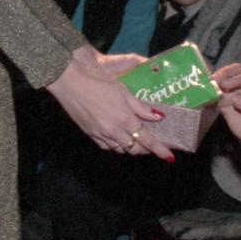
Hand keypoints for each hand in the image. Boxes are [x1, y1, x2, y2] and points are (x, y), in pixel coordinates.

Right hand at [47, 46, 172, 160]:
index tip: (169, 157)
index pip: (147, 140)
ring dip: (130, 147)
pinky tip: (117, 139)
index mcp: (125, 119)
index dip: (159, 150)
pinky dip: (115, 146)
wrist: (71, 82)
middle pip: (134, 149)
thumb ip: (141, 107)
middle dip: (145, 150)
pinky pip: (106, 146)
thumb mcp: (124, 91)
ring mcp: (100, 134)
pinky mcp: (89, 133)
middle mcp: (113, 131)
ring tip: (135, 140)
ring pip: (120, 149)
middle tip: (151, 145)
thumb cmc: (99, 82)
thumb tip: (158, 116)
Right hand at [213, 63, 240, 150]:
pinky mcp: (225, 99)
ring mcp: (236, 89)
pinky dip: (210, 94)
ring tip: (207, 88)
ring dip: (215, 83)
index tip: (226, 85)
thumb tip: (236, 99)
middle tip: (214, 80)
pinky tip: (204, 96)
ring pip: (224, 80)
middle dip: (224, 74)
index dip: (237, 79)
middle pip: (235, 72)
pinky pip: (216, 94)